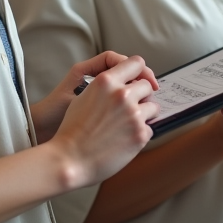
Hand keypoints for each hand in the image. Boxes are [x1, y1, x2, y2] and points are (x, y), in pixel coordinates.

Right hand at [31, 51, 159, 143]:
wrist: (69, 159)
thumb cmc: (72, 131)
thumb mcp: (83, 96)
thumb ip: (105, 87)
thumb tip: (122, 84)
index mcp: (106, 81)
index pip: (136, 63)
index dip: (140, 72)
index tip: (141, 81)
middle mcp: (121, 94)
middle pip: (147, 85)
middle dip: (142, 95)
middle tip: (132, 107)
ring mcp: (133, 114)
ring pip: (153, 107)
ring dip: (145, 114)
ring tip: (129, 125)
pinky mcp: (139, 134)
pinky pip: (150, 129)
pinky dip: (141, 134)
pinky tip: (126, 139)